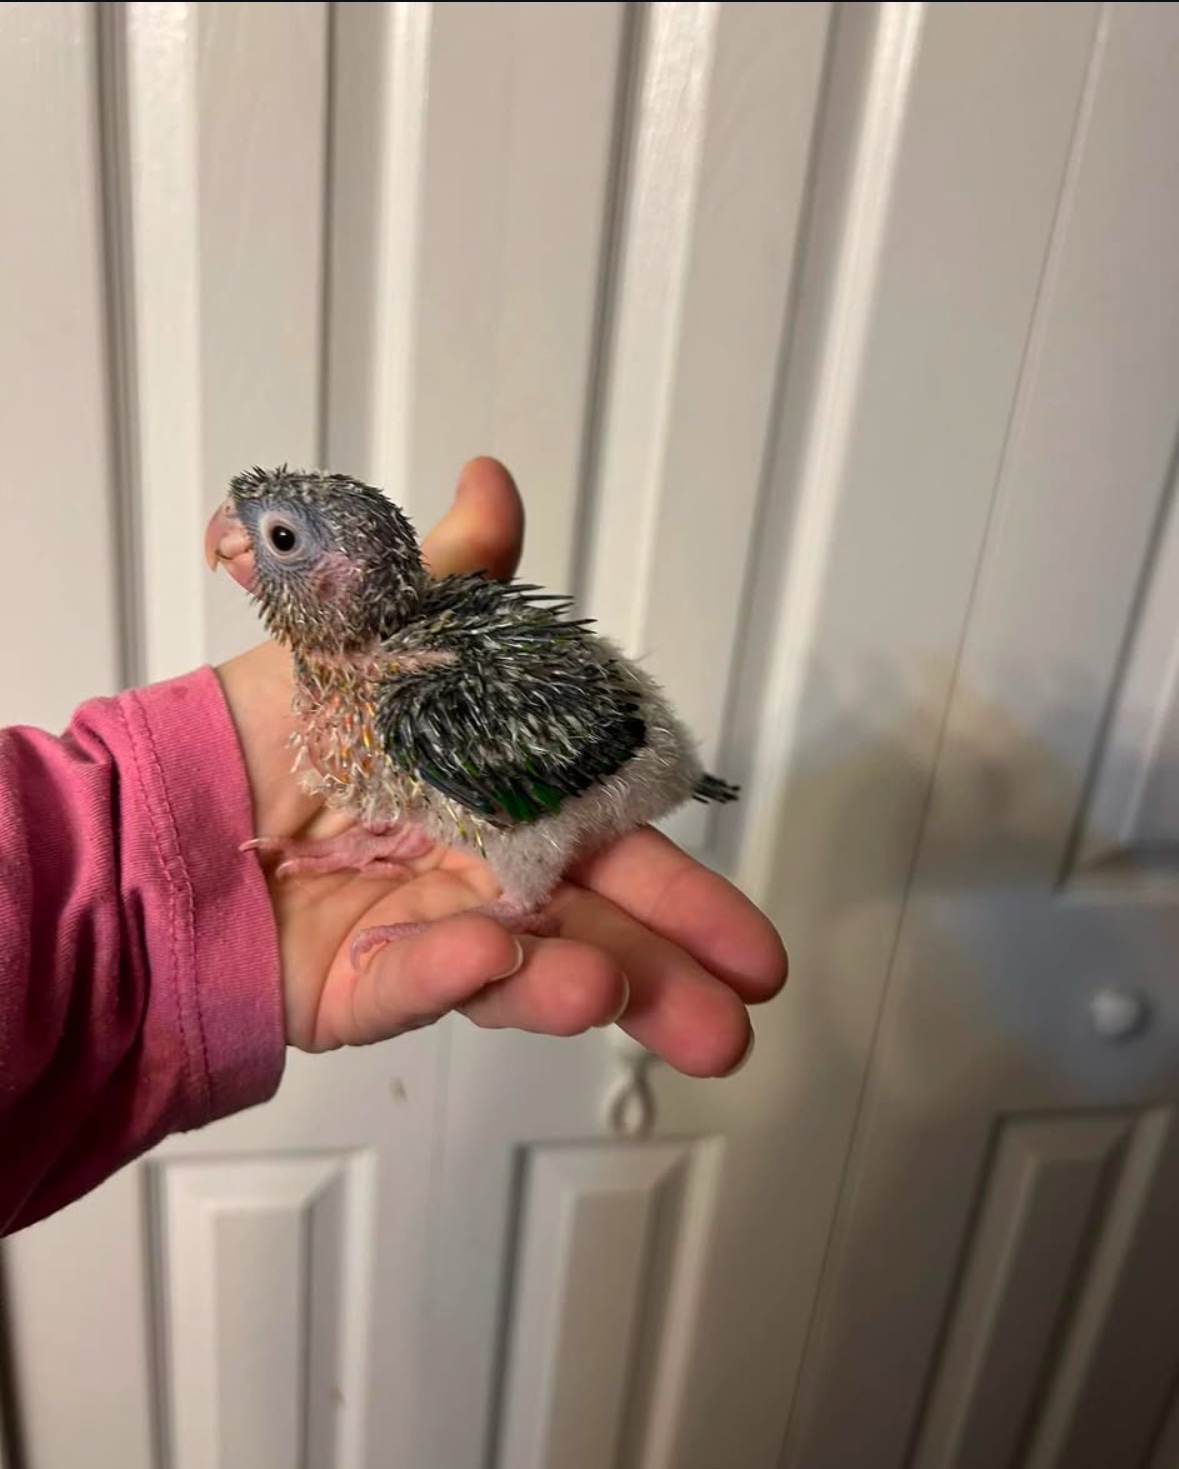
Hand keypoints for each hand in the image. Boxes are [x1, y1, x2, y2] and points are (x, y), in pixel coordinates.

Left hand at [216, 459, 786, 1075]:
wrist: (167, 799)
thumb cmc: (278, 721)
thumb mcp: (374, 633)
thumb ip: (453, 583)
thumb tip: (492, 478)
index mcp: (508, 802)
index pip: (614, 847)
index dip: (685, 894)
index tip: (754, 950)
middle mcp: (485, 878)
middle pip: (594, 930)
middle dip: (669, 976)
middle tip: (734, 1027)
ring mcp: (430, 937)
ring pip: (523, 973)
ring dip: (584, 987)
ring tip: (623, 1000)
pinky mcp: (363, 986)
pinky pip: (413, 981)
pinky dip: (453, 969)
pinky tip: (493, 957)